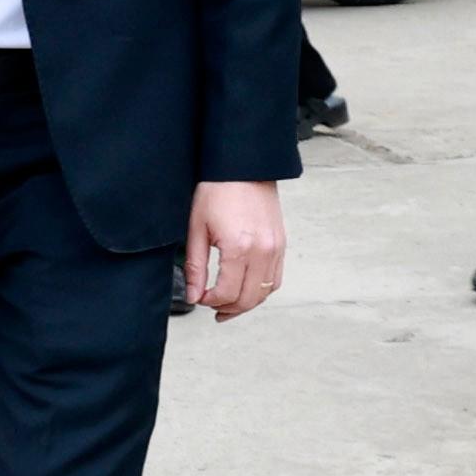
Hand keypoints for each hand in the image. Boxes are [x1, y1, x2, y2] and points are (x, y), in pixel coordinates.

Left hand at [186, 180, 285, 321]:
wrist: (243, 167)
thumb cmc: (217, 191)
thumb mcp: (197, 229)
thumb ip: (195, 267)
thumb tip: (193, 296)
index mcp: (239, 248)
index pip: (227, 293)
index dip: (210, 302)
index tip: (198, 298)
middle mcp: (262, 252)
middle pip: (248, 298)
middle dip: (228, 308)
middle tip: (211, 307)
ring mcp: (276, 249)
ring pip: (265, 292)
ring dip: (246, 303)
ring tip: (228, 305)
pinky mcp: (281, 244)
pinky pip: (276, 278)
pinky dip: (261, 290)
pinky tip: (245, 289)